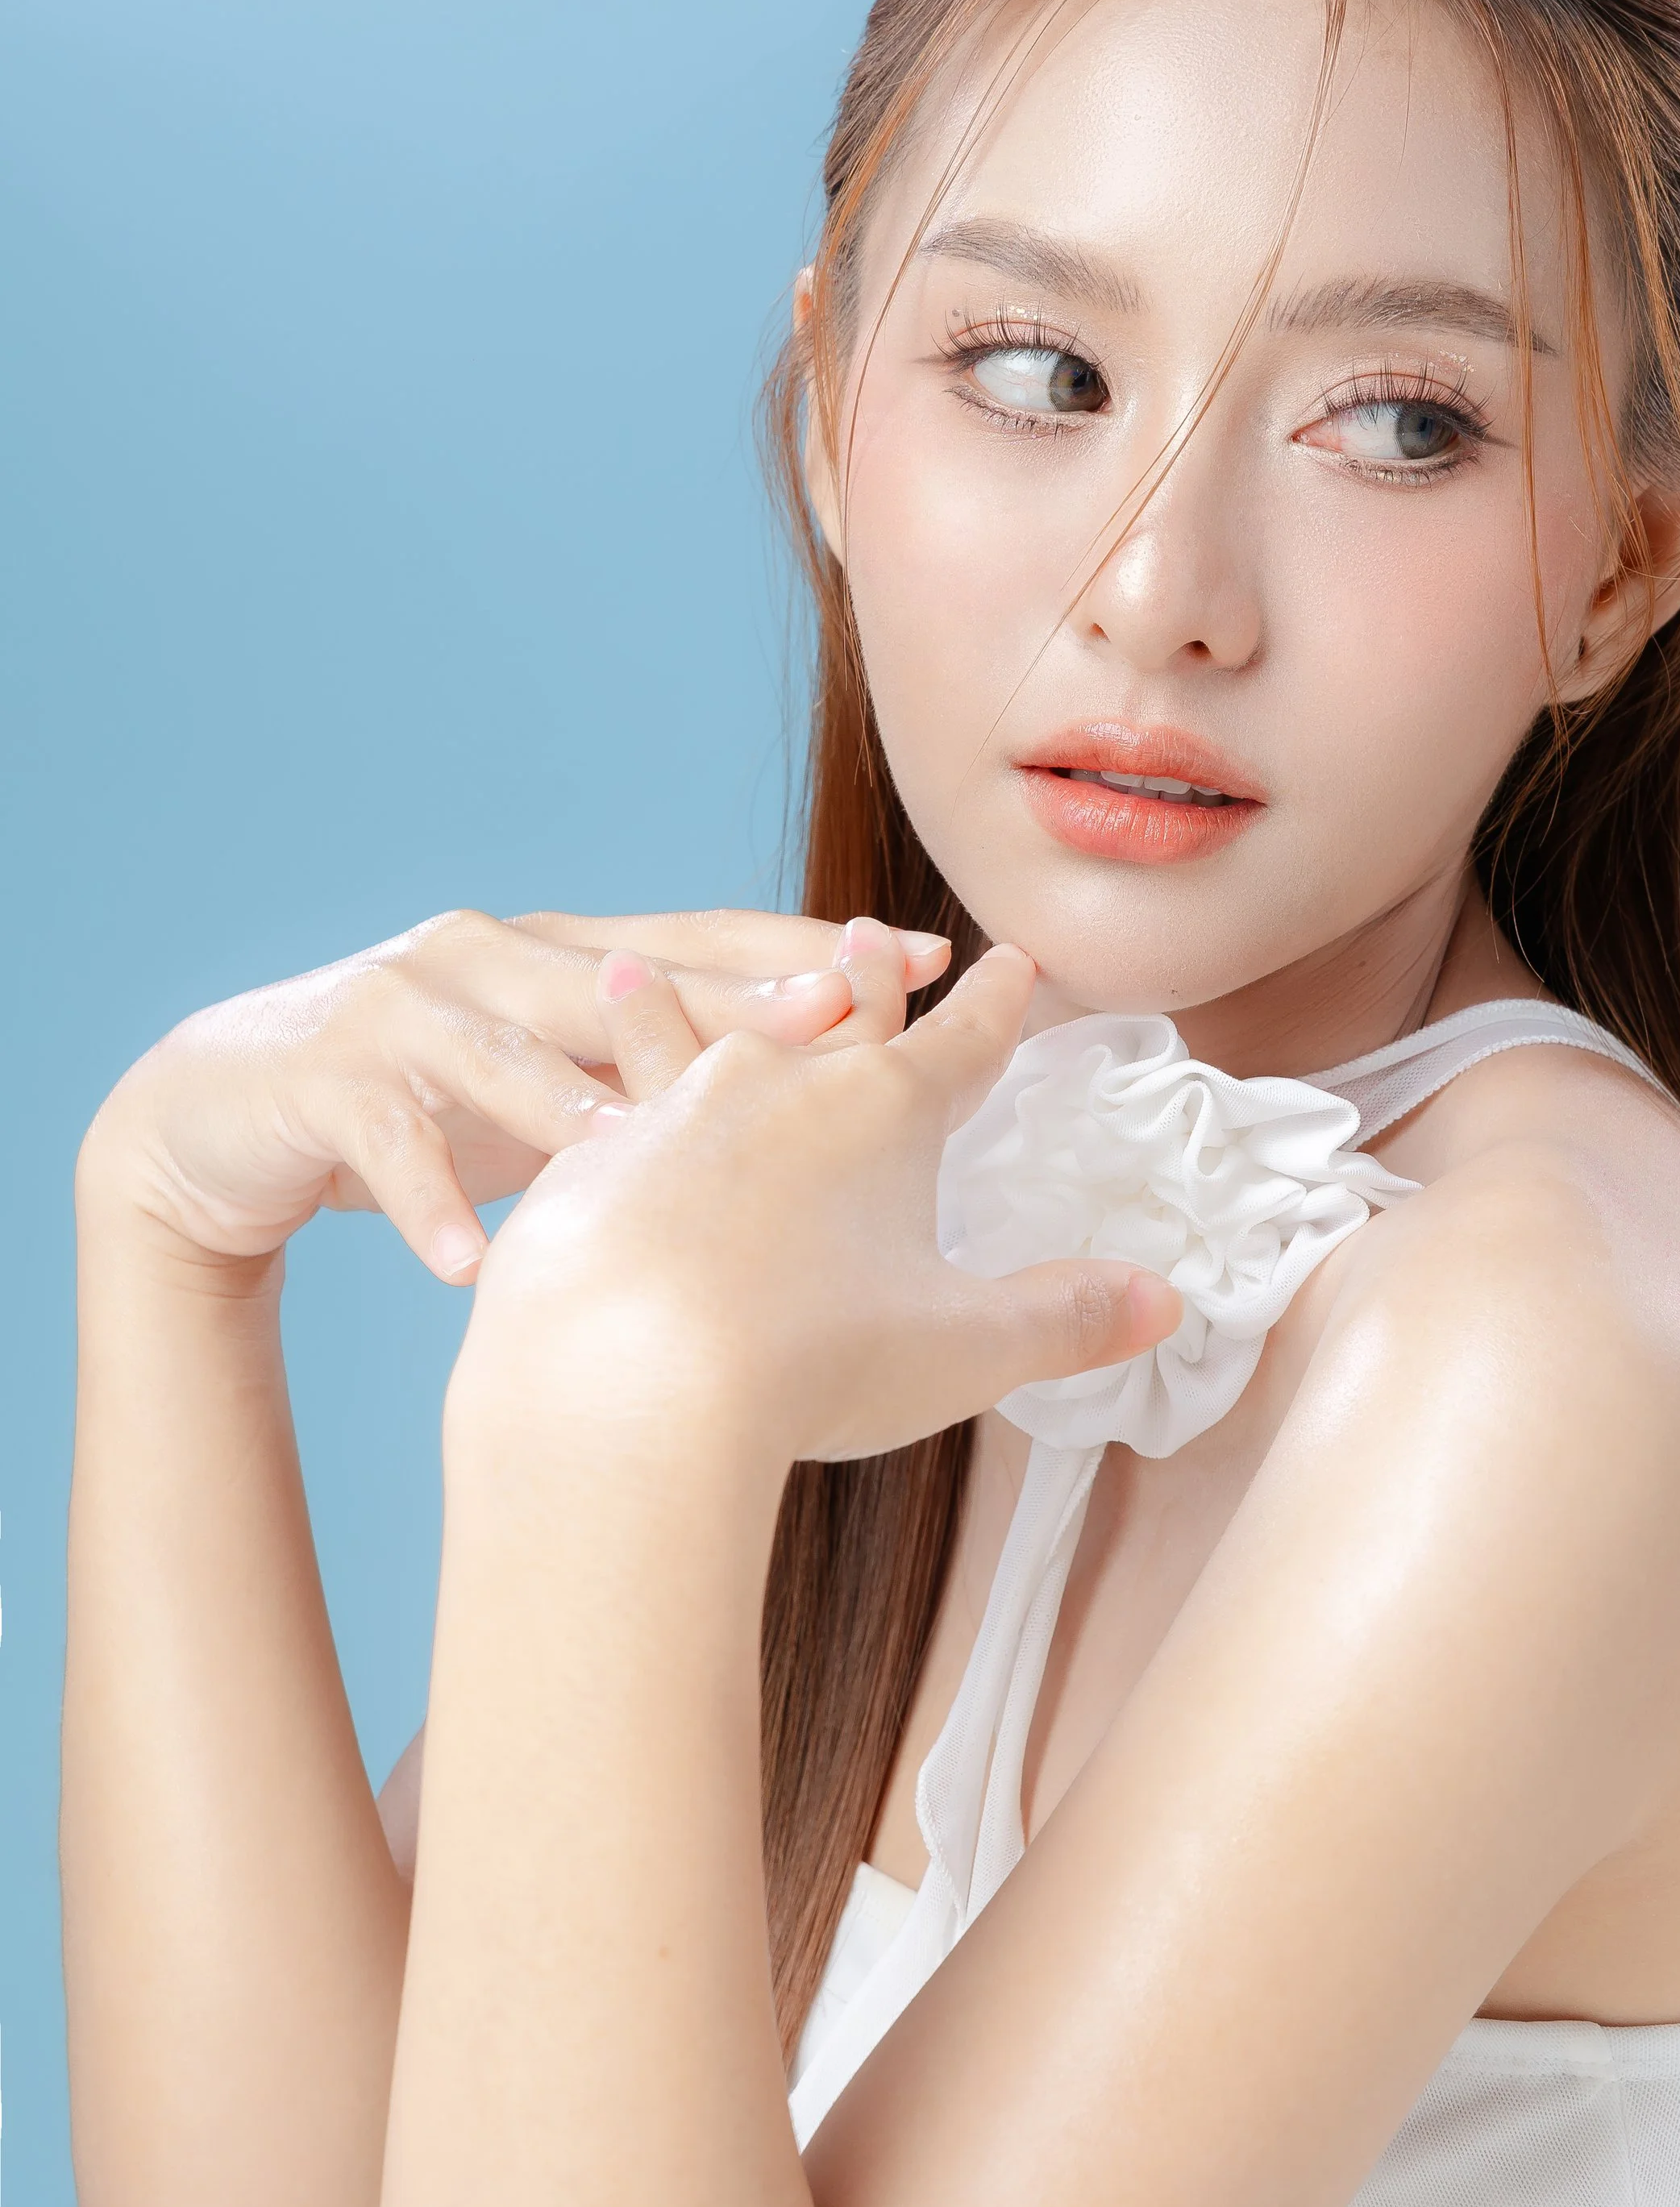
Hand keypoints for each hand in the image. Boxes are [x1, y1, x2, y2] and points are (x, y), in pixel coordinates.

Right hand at [78, 906, 951, 1281]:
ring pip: (501, 1048)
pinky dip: (429, 1199)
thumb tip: (831, 1106)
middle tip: (835, 1022)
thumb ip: (659, 1080)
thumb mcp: (553, 1085)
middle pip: (626, 975)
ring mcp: (402, 1008)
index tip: (925, 960)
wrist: (228, 1117)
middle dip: (732, 997)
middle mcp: (491, 957)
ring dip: (573, 1103)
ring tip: (651, 1152)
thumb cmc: (428, 1100)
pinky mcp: (321, 1078)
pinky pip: (387, 1140)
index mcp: (562, 952)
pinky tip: (474, 1265)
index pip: (703, 941)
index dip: (808, 950)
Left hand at [451, 920, 1182, 1469]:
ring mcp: (671, 1112)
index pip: (960, 1041)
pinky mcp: (586, 1162)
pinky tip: (565, 1122)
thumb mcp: (967, 1350)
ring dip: (666, 1005)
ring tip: (633, 968)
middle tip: (863, 936)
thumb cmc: (811, 1362)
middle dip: (857, 978)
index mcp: (882, 1111)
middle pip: (830, 1015)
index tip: (1013, 961)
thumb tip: (1164, 1302)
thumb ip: (1068, 1319)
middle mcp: (776, 1085)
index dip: (995, 1005)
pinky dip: (587, 1111)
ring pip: (680, 1036)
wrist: (623, 1374)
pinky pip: (593, 1121)